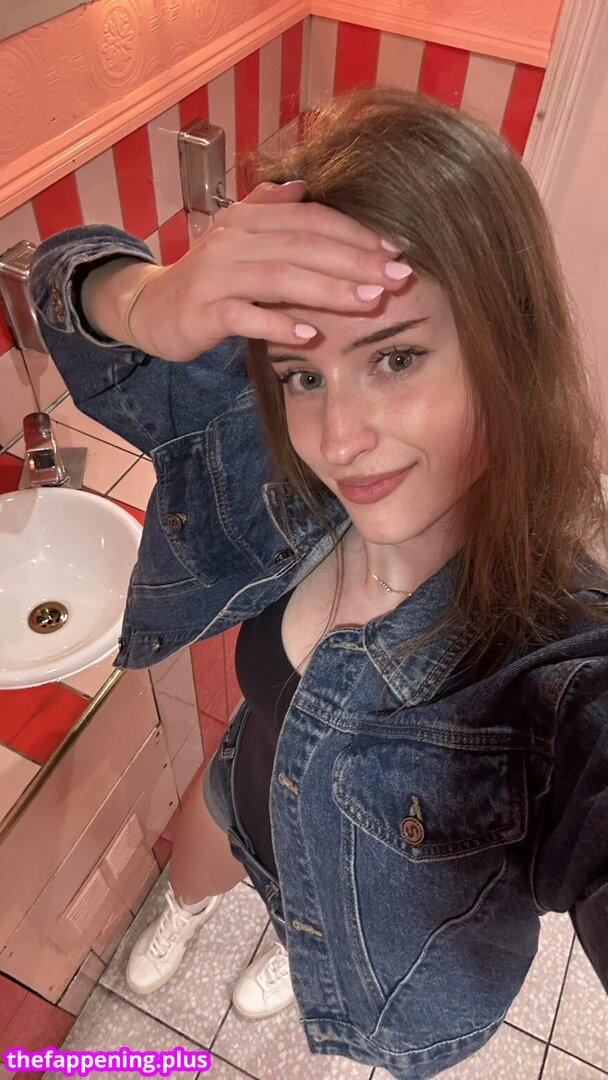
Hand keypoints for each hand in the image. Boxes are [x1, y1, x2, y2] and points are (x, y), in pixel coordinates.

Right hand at [128, 181, 410, 360]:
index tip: (396, 251)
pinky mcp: (202, 311)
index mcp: (249, 219)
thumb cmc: (207, 277)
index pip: (311, 219)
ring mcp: (216, 275)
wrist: (151, 308)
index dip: (355, 233)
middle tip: (398, 278)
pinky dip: (278, 323)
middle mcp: (233, 239)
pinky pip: (245, 316)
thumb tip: (303, 186)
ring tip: (370, 301)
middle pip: (304, 245)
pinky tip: (310, 333)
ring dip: (330, 289)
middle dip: (356, 261)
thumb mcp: (238, 238)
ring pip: (281, 277)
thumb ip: (269, 209)